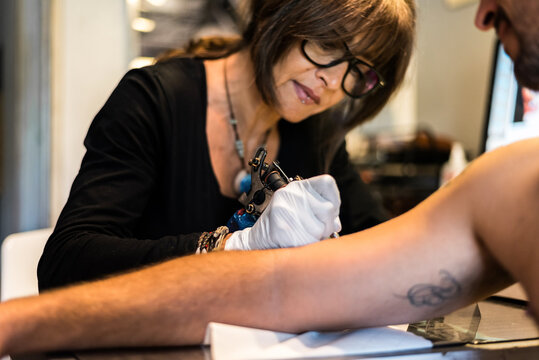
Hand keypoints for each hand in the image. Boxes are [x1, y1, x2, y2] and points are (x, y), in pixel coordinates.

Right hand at [224, 174, 341, 249]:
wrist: (256, 240)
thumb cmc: (281, 225)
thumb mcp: (299, 209)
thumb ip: (319, 212)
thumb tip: (336, 223)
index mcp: (297, 186)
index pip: (327, 183)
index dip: (335, 199)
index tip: (330, 212)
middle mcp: (291, 193)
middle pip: (329, 208)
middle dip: (327, 224)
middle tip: (315, 229)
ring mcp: (285, 209)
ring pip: (321, 228)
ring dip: (316, 237)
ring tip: (301, 234)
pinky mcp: (282, 227)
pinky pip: (308, 240)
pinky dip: (306, 245)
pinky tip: (295, 241)